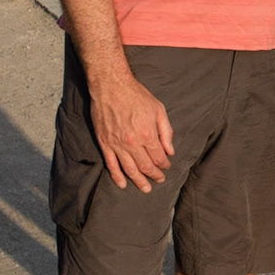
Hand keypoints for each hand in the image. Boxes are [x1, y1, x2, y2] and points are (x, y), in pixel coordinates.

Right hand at [85, 67, 174, 189]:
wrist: (111, 86)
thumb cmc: (136, 95)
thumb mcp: (158, 109)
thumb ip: (166, 132)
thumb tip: (170, 151)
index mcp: (147, 134)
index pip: (158, 157)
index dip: (164, 165)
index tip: (166, 167)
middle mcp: (132, 143)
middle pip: (145, 166)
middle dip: (154, 175)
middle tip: (159, 180)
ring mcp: (117, 145)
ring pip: (129, 169)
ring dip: (138, 181)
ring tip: (145, 189)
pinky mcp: (105, 143)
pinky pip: (111, 164)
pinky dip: (117, 177)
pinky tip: (122, 184)